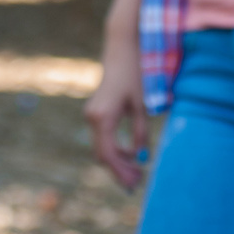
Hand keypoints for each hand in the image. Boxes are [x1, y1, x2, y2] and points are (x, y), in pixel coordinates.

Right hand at [83, 42, 151, 191]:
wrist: (122, 49)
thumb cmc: (135, 74)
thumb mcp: (142, 106)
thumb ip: (140, 133)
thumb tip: (141, 158)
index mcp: (102, 117)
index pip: (109, 154)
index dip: (121, 172)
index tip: (134, 184)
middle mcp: (92, 118)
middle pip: (102, 155)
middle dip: (118, 171)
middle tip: (136, 184)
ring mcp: (91, 115)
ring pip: (101, 148)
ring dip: (117, 161)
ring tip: (136, 172)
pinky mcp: (95, 113)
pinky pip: (102, 138)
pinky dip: (115, 149)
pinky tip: (130, 154)